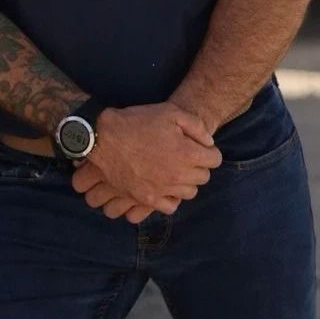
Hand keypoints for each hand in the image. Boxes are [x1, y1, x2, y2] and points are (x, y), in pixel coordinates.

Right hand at [71, 102, 221, 215]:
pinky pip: (170, 206)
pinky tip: (165, 186)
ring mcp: (163, 190)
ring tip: (174, 169)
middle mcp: (179, 176)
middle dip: (198, 166)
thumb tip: (208, 142)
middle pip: (203, 177)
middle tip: (184, 155)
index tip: (198, 146)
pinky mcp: (147, 199)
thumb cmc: (137, 122)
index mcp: (187, 154)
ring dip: (186, 181)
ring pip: (189, 193)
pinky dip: (171, 198)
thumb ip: (196, 126)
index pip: (214, 159)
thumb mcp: (170, 112)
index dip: (207, 150)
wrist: (104, 138)